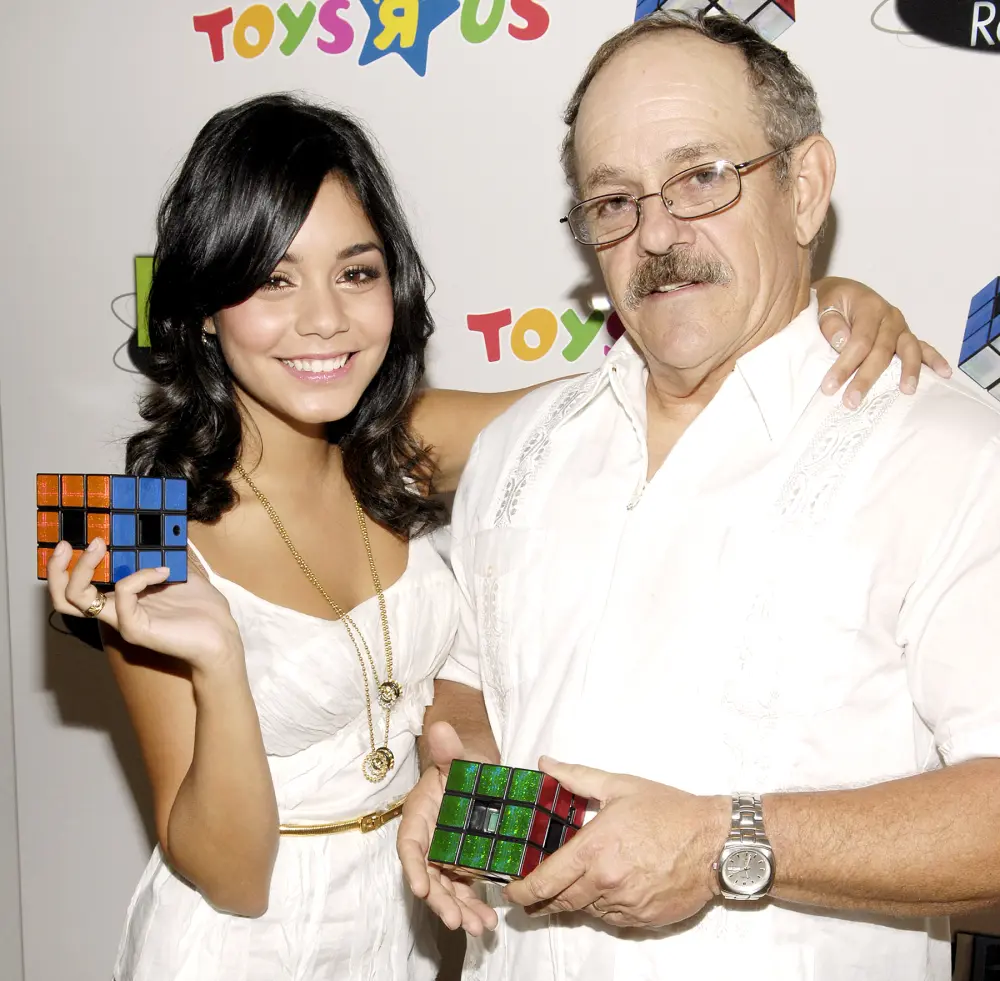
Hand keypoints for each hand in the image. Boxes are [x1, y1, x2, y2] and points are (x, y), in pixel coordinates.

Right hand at [46, 537, 241, 669]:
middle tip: (67, 545)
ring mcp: (123, 621)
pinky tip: (163, 571)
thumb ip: (163, 555)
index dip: (69, 565)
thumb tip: (160, 529)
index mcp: (124, 598)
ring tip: (100, 546)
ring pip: (77, 599)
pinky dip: (140, 576)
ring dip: (83, 567)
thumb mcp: (180, 572)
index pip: (80, 586)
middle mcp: (117, 611)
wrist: (222, 636)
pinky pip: (123, 596)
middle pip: (64, 597)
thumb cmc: (203, 609)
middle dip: (58, 568)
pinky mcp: (136, 629)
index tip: (82, 537)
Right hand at [397, 721, 498, 934]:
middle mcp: (429, 840)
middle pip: (427, 875)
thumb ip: (448, 748)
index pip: (410, 844)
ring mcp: (445, 854)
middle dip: (440, 901)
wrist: (477, 770)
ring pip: (446, 888)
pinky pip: (464, 889)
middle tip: (458, 921)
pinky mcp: (462, 864)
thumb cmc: (463, 761)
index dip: (413, 867)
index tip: (421, 887)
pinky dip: (473, 905)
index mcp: (420, 815)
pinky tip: (488, 921)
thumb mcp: (457, 755)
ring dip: (460, 910)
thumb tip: (440, 728)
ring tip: (480, 928)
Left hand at [503, 757, 729, 929]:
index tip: (510, 892)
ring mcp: (625, 904)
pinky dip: (602, 908)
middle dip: (541, 902)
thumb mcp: (619, 785)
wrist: (714, 841)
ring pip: (586, 911)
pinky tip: (604, 892)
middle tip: (530, 899)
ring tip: (569, 890)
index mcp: (594, 849)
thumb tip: (546, 764)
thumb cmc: (668, 811)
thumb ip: (576, 777)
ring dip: (574, 902)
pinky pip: (612, 920)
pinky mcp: (643, 919)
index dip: (522, 892)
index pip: (546, 881)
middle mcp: (605, 882)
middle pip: (561, 902)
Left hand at [814, 277, 950, 407]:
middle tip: (852, 401)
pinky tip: (944, 374)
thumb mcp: (825, 304)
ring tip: (906, 391)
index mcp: (870, 308)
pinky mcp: (906, 336)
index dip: (845, 365)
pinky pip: (923, 348)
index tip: (829, 387)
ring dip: (909, 371)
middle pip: (882, 351)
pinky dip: (934, 360)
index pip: (860, 341)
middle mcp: (890, 318)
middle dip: (867, 378)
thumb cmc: (833, 301)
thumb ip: (831, 323)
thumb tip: (842, 342)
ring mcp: (901, 328)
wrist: (844, 293)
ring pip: (908, 350)